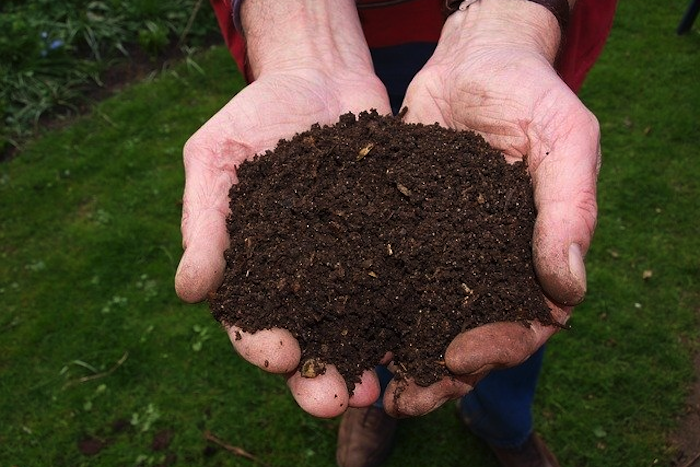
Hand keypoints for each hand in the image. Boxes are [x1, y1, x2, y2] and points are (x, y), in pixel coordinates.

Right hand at [175, 0, 391, 417]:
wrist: (318, 75)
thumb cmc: (256, 115)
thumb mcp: (216, 157)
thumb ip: (204, 221)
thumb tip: (189, 291)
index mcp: (253, 267)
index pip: (250, 320)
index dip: (261, 345)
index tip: (281, 356)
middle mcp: (302, 277)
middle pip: (308, 340)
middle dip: (318, 376)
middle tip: (336, 400)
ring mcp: (348, 263)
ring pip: (355, 326)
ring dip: (365, 361)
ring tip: (378, 387)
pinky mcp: (388, 244)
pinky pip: (398, 285)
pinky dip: (407, 314)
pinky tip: (421, 335)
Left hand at [382, 0, 598, 416]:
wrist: (471, 60)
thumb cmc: (528, 93)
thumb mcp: (564, 138)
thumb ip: (570, 209)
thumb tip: (569, 290)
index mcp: (533, 255)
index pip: (525, 322)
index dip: (497, 348)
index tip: (458, 358)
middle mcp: (486, 263)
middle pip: (468, 336)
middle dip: (439, 373)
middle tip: (404, 398)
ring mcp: (442, 252)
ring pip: (423, 318)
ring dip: (399, 355)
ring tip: (368, 384)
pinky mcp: (400, 233)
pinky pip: (385, 278)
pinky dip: (366, 307)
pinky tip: (340, 328)